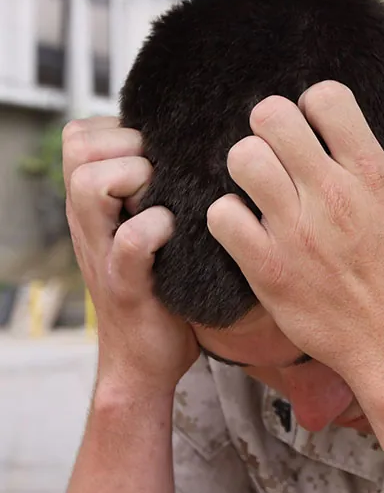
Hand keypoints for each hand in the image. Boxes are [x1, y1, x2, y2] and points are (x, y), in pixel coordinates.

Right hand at [63, 117, 197, 396]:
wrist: (145, 361)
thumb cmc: (161, 287)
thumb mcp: (149, 228)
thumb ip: (156, 191)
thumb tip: (195, 145)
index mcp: (94, 205)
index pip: (81, 134)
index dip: (120, 130)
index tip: (156, 156)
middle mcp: (89, 222)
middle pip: (79, 147)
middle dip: (127, 147)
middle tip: (160, 177)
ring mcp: (102, 252)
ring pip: (90, 183)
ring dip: (133, 180)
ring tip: (163, 201)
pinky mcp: (126, 285)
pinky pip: (130, 240)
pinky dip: (155, 230)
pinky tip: (175, 236)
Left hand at [206, 83, 383, 377]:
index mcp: (372, 175)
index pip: (324, 97)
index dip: (317, 104)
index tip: (320, 129)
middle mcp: (331, 196)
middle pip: (271, 116)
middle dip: (275, 126)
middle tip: (284, 151)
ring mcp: (295, 232)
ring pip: (242, 158)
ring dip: (250, 166)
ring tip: (264, 185)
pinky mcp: (266, 266)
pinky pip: (221, 215)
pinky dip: (230, 215)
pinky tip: (250, 225)